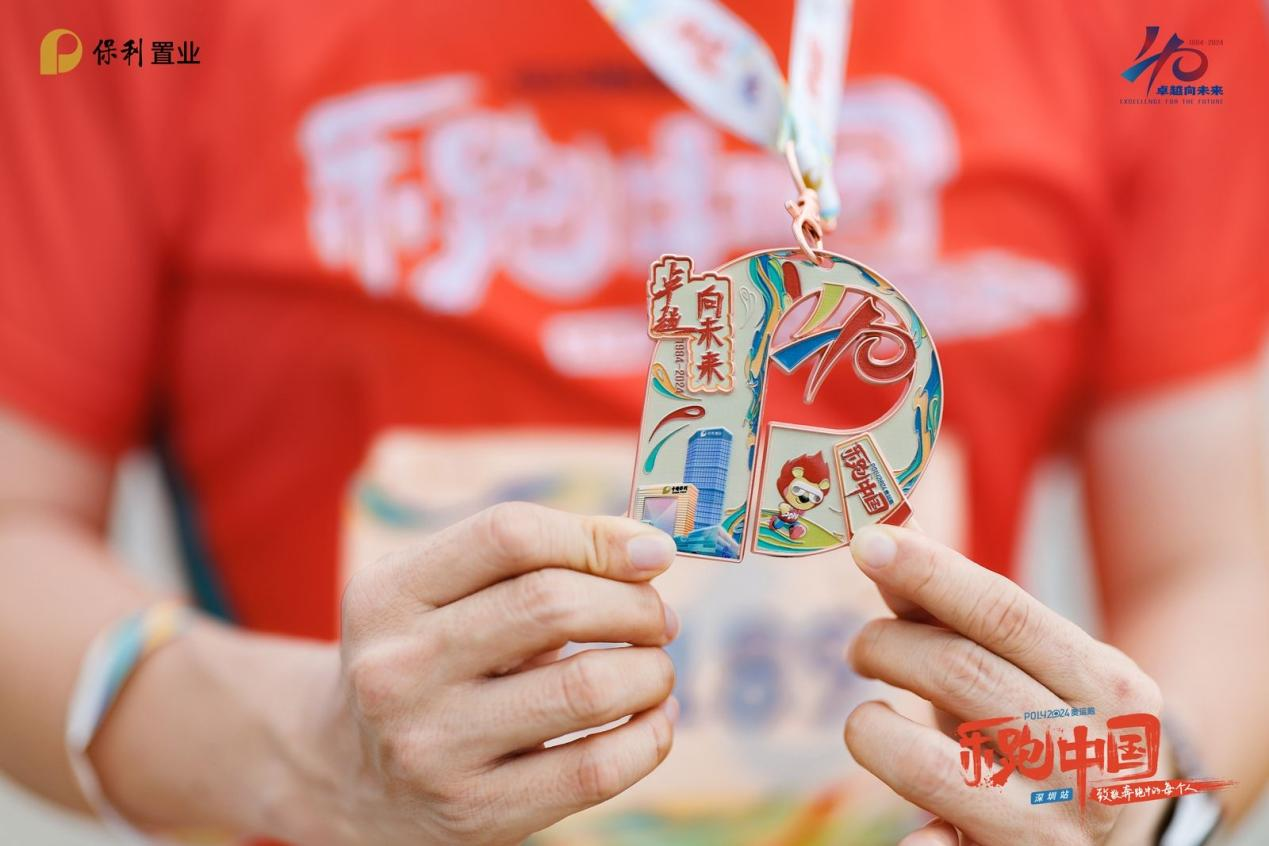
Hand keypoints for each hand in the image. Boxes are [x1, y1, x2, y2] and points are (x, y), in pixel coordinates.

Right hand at [291, 502, 680, 844]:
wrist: (354, 776)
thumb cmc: (429, 659)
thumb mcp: (439, 595)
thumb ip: (528, 561)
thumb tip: (645, 549)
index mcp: (388, 594)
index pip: (510, 535)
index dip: (596, 537)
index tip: (651, 552)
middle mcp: (397, 668)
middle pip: (552, 604)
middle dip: (635, 605)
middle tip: (659, 617)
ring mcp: (431, 746)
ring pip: (586, 687)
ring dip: (650, 669)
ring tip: (655, 667)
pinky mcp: (473, 813)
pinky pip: (595, 770)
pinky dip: (649, 737)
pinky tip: (653, 718)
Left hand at [842, 526, 1165, 845]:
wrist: (1135, 831)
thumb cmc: (1061, 722)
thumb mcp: (1040, 664)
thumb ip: (960, 605)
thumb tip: (888, 529)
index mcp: (1108, 685)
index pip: (1006, 613)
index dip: (929, 573)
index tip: (867, 542)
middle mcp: (1091, 754)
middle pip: (960, 673)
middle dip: (887, 646)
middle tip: (860, 648)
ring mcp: (1053, 822)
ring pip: (929, 763)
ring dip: (873, 729)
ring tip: (871, 718)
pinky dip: (919, 839)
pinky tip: (909, 833)